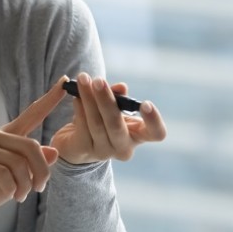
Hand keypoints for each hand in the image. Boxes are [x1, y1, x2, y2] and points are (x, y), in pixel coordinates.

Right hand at [0, 78, 67, 227]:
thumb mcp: (19, 178)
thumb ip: (34, 164)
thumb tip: (54, 151)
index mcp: (7, 135)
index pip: (32, 114)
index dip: (49, 99)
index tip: (65, 81)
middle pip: (31, 146)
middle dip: (41, 172)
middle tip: (39, 189)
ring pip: (18, 163)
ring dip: (24, 185)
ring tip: (20, 196)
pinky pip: (3, 174)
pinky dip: (11, 188)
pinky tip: (9, 194)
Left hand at [51, 72, 166, 164]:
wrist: (76, 142)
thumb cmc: (102, 119)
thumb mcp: (112, 106)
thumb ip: (117, 96)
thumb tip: (121, 88)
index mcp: (138, 135)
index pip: (156, 133)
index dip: (154, 121)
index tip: (145, 103)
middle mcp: (123, 147)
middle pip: (116, 126)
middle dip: (106, 100)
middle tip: (98, 80)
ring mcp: (103, 152)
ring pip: (96, 123)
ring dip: (88, 98)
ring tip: (83, 79)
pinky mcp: (83, 151)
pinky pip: (82, 127)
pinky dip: (79, 109)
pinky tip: (76, 96)